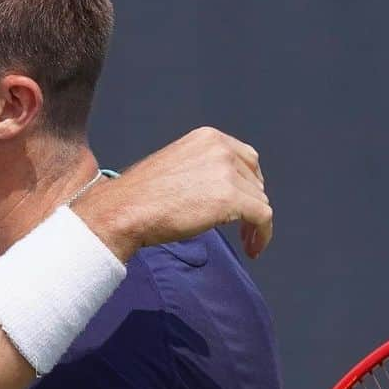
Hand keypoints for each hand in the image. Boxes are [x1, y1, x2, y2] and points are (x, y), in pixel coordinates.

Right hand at [76, 127, 272, 262]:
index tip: (244, 205)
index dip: (249, 185)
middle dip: (252, 204)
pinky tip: (253, 249)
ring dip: (255, 224)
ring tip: (246, 243)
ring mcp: (226, 172)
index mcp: (208, 138)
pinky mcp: (230, 198)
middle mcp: (221, 149)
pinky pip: (263, 217)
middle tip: (244, 228)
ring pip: (260, 201)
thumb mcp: (176, 167)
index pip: (246, 159)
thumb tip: (219, 192)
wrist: (125, 210)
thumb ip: (202, 171)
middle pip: (255, 180)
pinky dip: (262, 235)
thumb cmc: (141, 197)